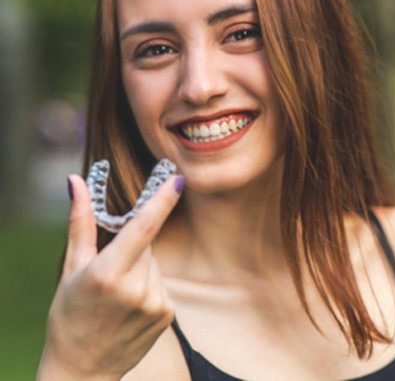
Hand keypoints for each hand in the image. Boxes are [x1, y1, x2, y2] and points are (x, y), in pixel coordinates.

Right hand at [37, 171, 183, 380]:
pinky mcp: (167, 314)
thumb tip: (76, 181)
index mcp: (108, 273)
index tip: (178, 179)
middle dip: (133, 247)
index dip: (162, 201)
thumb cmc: (69, 314)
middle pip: (147, 245)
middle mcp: (136, 289)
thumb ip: (80, 221)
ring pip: (155, 263)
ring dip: (141, 268)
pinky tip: (131, 306)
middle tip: (110, 271)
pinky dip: (149, 286)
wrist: (81, 370)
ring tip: (119, 295)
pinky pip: (162, 283)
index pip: (143, 228)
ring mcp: (155, 303)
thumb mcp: (71, 267)